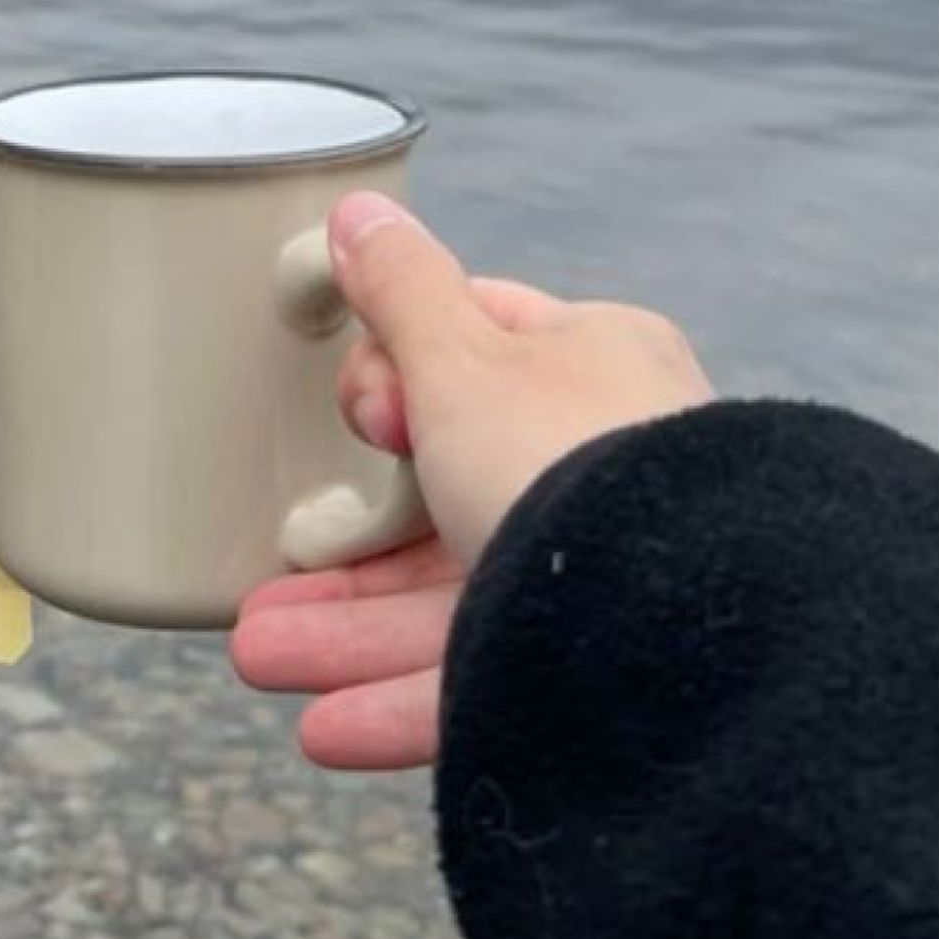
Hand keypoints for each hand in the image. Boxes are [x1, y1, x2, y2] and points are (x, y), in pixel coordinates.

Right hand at [231, 191, 712, 768]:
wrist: (678, 619)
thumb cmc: (577, 463)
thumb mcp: (462, 358)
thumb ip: (400, 293)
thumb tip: (358, 216)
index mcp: (593, 373)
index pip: (476, 355)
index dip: (393, 381)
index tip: (362, 415)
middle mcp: (603, 473)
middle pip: (440, 498)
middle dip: (339, 543)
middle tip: (272, 565)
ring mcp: (599, 577)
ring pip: (446, 603)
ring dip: (342, 629)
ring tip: (260, 654)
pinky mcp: (589, 669)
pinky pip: (477, 680)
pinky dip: (392, 700)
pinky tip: (326, 722)